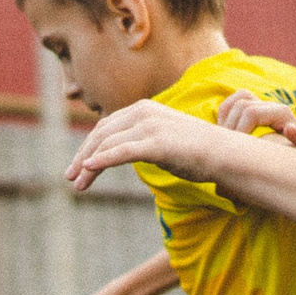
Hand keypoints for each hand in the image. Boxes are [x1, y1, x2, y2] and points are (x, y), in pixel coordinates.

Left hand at [67, 102, 234, 192]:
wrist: (225, 153)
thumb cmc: (196, 152)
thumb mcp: (162, 140)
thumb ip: (140, 141)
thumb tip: (121, 152)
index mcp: (142, 109)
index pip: (105, 127)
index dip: (87, 147)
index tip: (77, 167)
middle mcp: (143, 112)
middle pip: (101, 135)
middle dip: (82, 157)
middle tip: (70, 178)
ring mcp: (150, 126)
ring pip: (107, 145)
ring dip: (88, 166)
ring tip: (78, 185)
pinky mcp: (156, 143)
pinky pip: (122, 152)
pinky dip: (102, 161)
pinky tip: (89, 170)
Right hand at [214, 91, 295, 149]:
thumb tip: (289, 128)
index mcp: (282, 113)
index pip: (251, 112)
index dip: (239, 130)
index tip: (237, 153)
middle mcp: (270, 106)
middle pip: (240, 106)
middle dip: (231, 128)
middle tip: (230, 152)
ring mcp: (259, 107)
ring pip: (233, 103)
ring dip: (225, 123)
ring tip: (228, 146)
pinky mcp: (249, 112)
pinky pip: (228, 106)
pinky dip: (222, 118)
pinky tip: (226, 138)